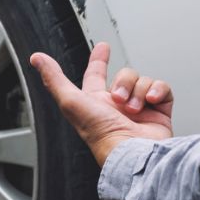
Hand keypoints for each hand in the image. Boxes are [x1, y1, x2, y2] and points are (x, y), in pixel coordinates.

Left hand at [29, 42, 172, 166]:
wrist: (133, 152)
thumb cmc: (100, 133)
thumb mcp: (70, 101)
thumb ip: (54, 78)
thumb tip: (36, 58)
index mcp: (96, 103)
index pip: (96, 75)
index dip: (98, 60)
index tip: (103, 47)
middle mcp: (118, 105)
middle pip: (123, 75)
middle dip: (122, 81)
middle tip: (118, 99)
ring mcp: (140, 109)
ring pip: (142, 80)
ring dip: (137, 90)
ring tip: (133, 108)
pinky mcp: (159, 113)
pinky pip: (162, 89)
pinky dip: (157, 91)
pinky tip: (151, 101)